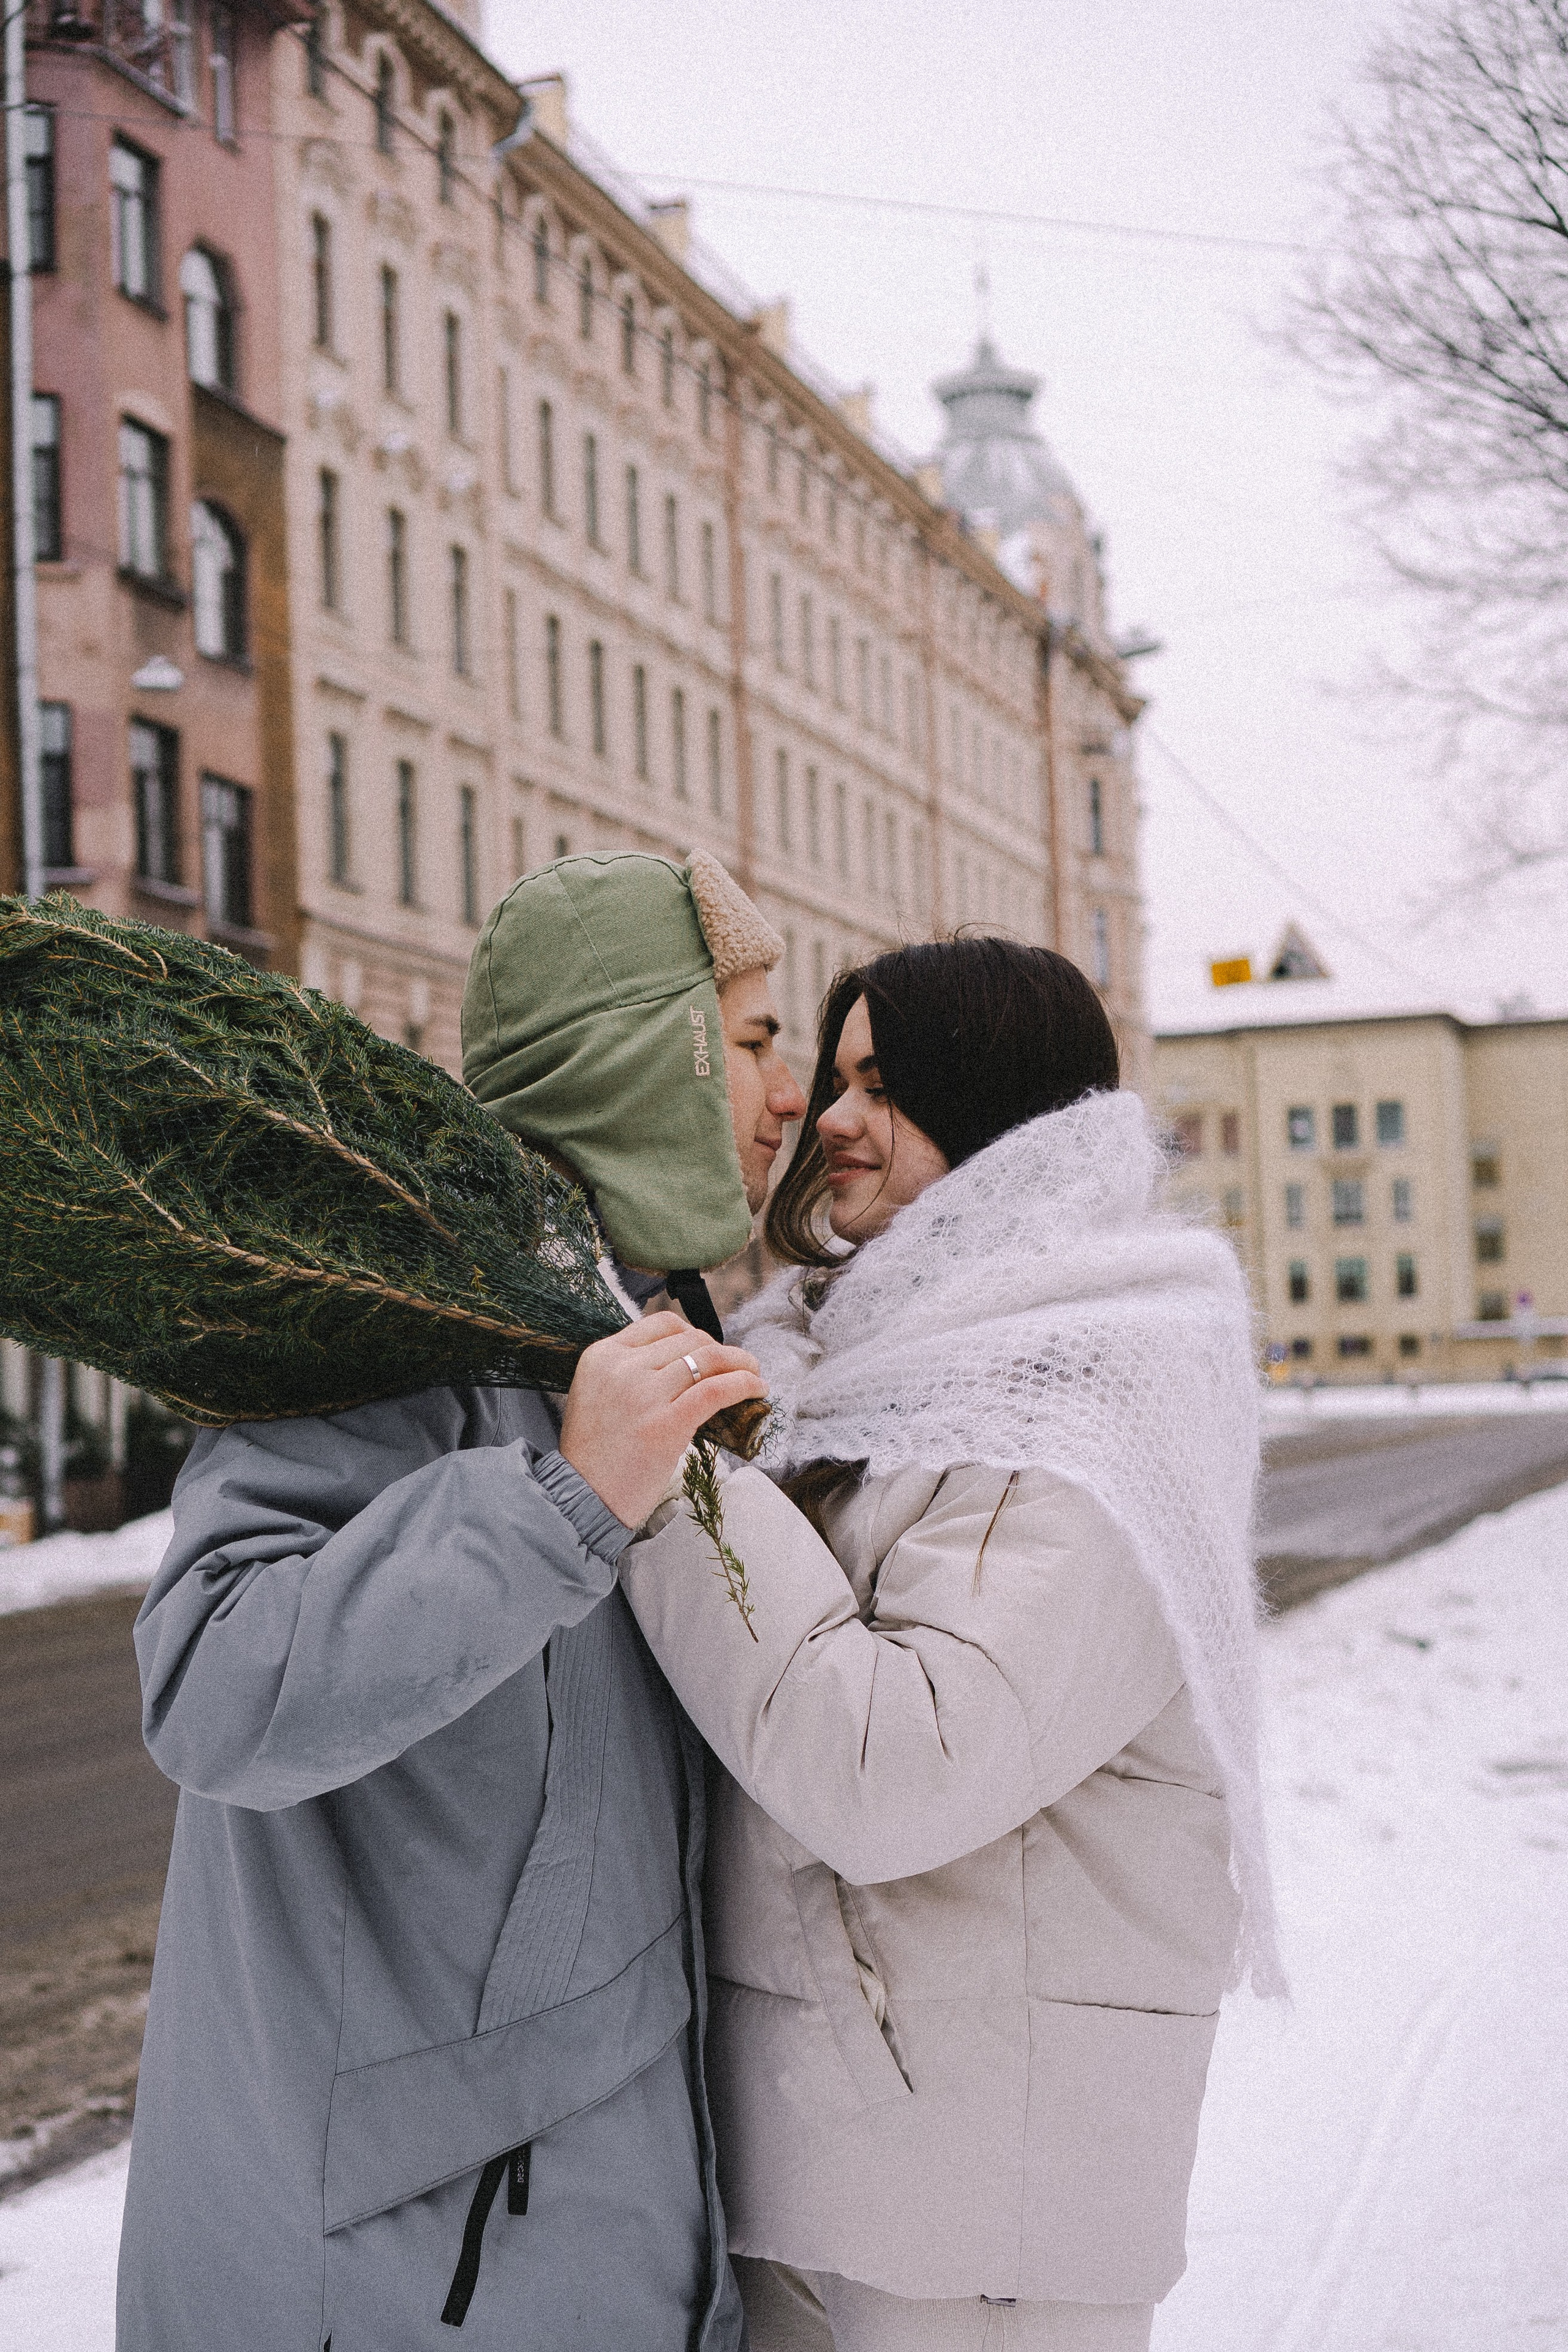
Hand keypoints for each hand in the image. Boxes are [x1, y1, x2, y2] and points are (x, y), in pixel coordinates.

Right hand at [559, 1311, 766, 1529]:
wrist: (581, 1498)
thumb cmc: (594, 1454)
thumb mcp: (597, 1394)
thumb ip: (630, 1372)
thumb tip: (684, 1362)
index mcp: (602, 1355)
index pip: (663, 1324)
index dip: (695, 1335)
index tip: (710, 1351)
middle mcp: (622, 1367)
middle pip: (691, 1339)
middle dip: (721, 1350)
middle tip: (739, 1367)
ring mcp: (644, 1394)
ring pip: (709, 1359)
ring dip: (742, 1363)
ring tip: (754, 1374)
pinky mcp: (667, 1424)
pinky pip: (717, 1390)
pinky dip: (744, 1384)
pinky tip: (758, 1389)